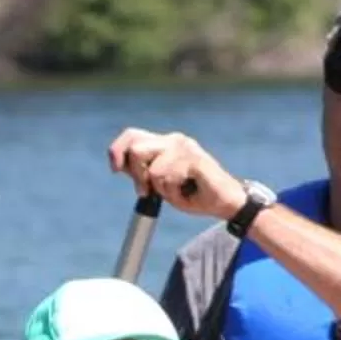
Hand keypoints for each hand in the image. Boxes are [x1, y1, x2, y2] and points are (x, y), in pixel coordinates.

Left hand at [106, 128, 239, 220]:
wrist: (225, 204)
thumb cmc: (194, 194)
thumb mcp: (161, 184)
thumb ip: (141, 171)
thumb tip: (118, 164)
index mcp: (165, 142)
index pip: (132, 135)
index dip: (117, 150)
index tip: (114, 169)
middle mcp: (174, 140)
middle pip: (136, 151)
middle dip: (138, 176)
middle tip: (151, 191)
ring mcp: (185, 148)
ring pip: (152, 170)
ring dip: (161, 189)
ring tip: (179, 191)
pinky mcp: (195, 160)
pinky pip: (168, 178)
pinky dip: (174, 193)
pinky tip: (188, 193)